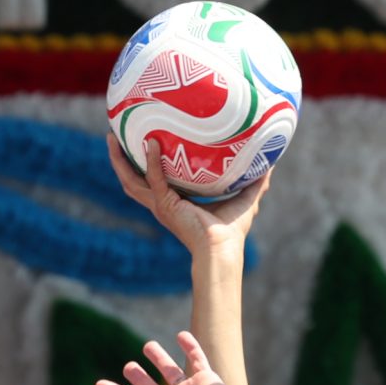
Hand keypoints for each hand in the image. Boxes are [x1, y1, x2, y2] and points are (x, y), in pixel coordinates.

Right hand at [108, 133, 268, 251]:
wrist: (224, 249)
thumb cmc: (233, 230)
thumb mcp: (246, 196)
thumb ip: (255, 178)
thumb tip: (272, 160)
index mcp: (173, 202)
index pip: (151, 180)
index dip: (143, 163)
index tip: (139, 141)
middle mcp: (161, 204)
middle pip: (131, 180)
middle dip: (119, 160)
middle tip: (114, 135)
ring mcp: (160, 206)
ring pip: (131, 181)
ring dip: (119, 161)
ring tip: (113, 138)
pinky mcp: (166, 206)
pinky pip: (154, 179)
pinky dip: (151, 162)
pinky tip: (151, 143)